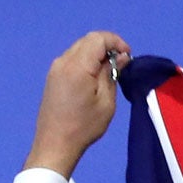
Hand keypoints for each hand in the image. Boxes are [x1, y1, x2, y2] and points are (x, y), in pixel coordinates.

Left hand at [26, 30, 131, 177]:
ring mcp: (56, 67)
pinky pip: (72, 58)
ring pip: (79, 48)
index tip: (129, 56)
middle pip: (88, 40)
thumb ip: (112, 75)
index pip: (98, 38)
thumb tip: (120, 57)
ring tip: (110, 72)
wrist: (55, 143)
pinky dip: (86, 61)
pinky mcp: (53, 76)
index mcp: (77, 66)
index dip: (116, 42)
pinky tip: (95, 77)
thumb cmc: (84, 126)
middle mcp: (64, 61)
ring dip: (96, 54)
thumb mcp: (106, 102)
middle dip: (107, 46)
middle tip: (122, 64)